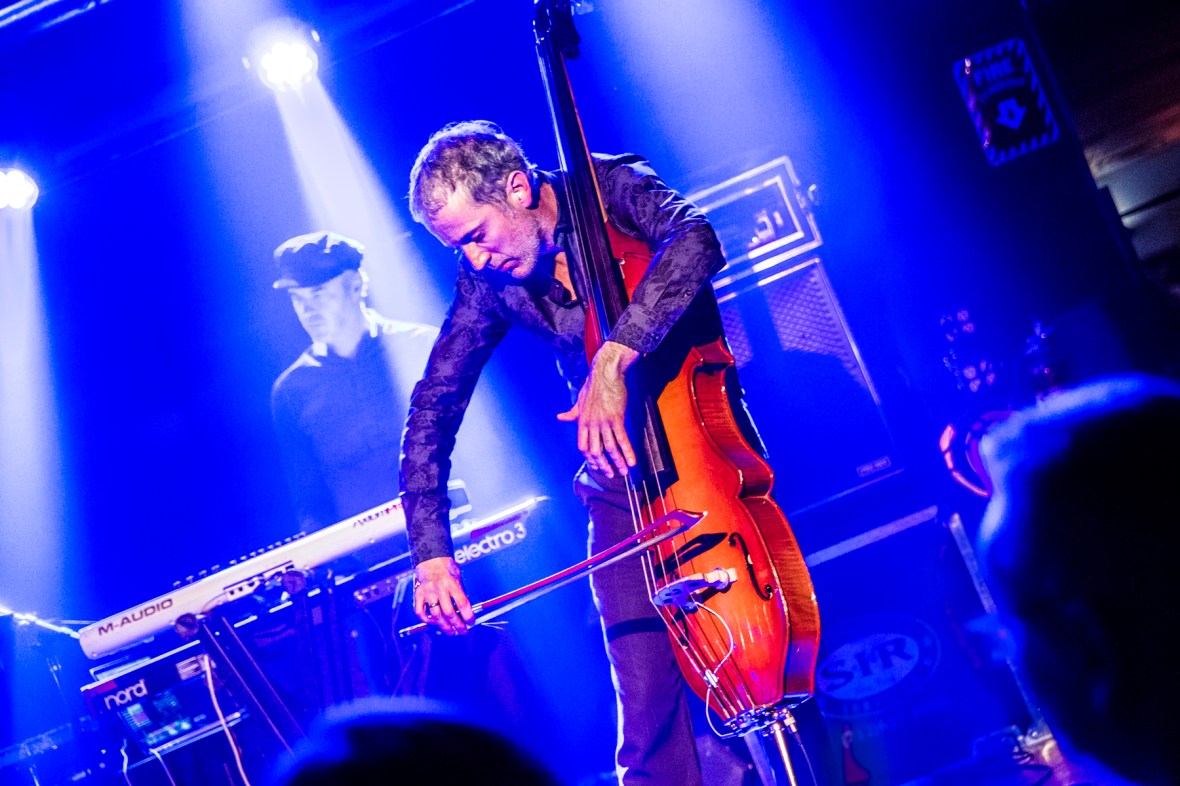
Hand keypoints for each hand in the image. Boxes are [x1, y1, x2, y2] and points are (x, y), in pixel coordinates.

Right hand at [413, 557, 473, 634]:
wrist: (431, 557)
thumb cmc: (447, 567)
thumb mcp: (458, 577)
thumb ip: (460, 593)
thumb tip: (465, 611)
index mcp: (451, 583)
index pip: (462, 603)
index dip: (468, 616)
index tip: (471, 622)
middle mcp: (439, 588)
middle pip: (449, 613)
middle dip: (458, 624)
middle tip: (462, 630)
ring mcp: (428, 592)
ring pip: (436, 615)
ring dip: (444, 626)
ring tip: (451, 631)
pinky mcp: (418, 594)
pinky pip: (420, 612)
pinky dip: (426, 620)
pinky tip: (434, 622)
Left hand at [557, 340, 639, 476]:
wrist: (605, 373)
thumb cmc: (593, 385)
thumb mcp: (579, 401)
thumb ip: (572, 413)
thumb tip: (560, 417)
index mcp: (582, 422)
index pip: (583, 447)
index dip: (590, 459)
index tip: (597, 465)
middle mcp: (591, 424)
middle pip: (595, 451)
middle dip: (603, 465)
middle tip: (611, 474)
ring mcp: (603, 422)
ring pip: (610, 448)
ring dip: (618, 462)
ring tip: (623, 471)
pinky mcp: (616, 418)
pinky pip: (622, 438)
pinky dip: (627, 451)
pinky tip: (632, 461)